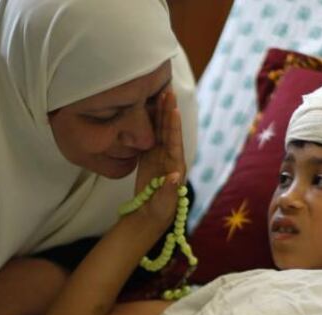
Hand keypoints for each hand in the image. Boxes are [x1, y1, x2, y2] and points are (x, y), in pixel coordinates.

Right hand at [133, 88, 186, 223]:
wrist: (150, 216)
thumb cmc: (160, 211)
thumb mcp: (165, 203)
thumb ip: (169, 190)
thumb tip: (174, 175)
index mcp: (176, 166)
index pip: (175, 142)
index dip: (174, 126)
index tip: (173, 109)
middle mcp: (170, 157)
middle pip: (169, 131)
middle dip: (168, 112)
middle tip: (167, 91)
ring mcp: (159, 156)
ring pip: (159, 130)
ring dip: (159, 113)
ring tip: (159, 94)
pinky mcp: (148, 157)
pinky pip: (149, 136)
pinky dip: (149, 123)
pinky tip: (146, 109)